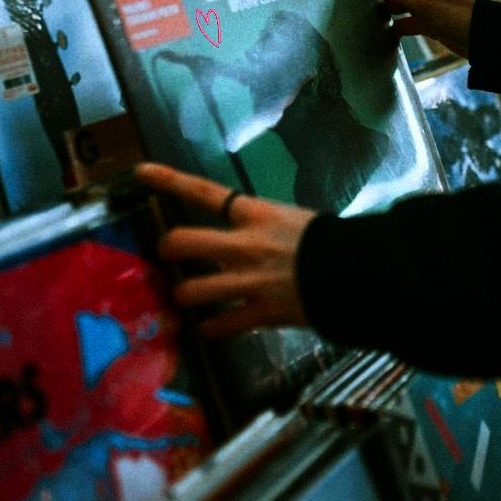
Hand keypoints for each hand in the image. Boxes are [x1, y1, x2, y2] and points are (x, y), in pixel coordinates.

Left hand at [135, 163, 315, 337]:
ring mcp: (249, 281)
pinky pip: (220, 326)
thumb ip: (261, 227)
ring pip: (192, 290)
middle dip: (168, 250)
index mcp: (255, 214)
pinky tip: (211, 327)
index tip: (140, 172)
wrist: (361, 273)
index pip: (204, 191)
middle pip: (182, 242)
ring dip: (184, 295)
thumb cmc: (331, 240)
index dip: (168, 180)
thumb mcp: (292, 220)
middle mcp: (244, 245)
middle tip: (169, 256)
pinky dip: (211, 328)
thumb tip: (242, 236)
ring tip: (187, 298)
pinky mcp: (260, 313)